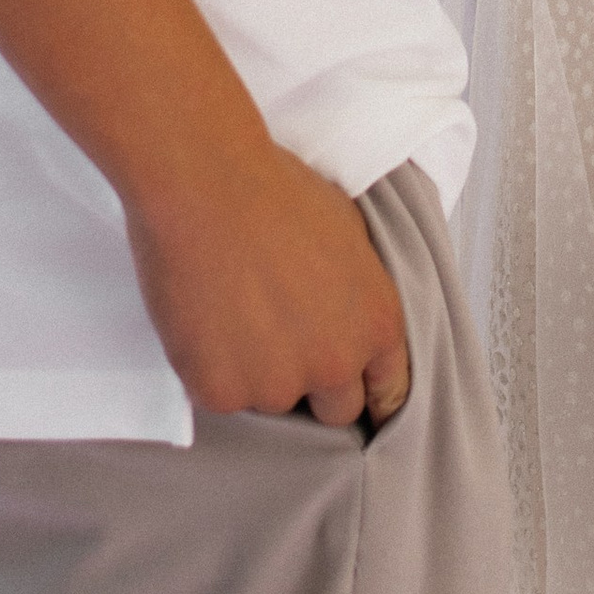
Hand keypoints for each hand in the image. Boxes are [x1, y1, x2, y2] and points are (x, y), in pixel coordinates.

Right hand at [126, 130, 410, 425]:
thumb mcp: (351, 236)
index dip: (368, 389)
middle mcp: (335, 363)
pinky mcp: (221, 393)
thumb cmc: (276, 191)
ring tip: (235, 310)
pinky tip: (204, 319)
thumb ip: (358, 297)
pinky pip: (220, 395)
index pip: (389, 392)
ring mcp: (276, 385)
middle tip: (283, 341)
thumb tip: (347, 320)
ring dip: (258, 373)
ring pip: (272, 399)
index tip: (354, 392)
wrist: (208, 183)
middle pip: (335, 410)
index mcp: (376, 324)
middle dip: (315, 384)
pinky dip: (211, 369)